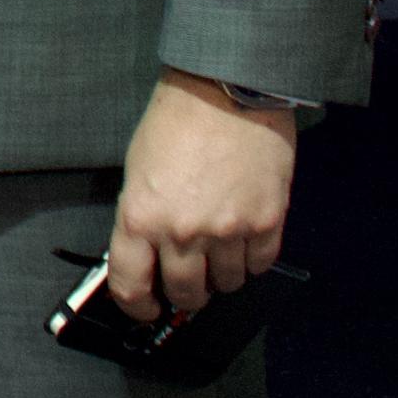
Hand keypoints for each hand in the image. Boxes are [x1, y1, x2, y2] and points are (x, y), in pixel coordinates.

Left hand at [106, 69, 298, 321]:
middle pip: (185, 294)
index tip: (145, 309)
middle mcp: (182, 232)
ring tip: (219, 251)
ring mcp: (228, 231)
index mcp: (141, 218)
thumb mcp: (138, 171)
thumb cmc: (177, 121)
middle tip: (189, 283)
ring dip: (222, 276)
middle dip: (186, 294)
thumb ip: (143, 219)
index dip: (137, 306)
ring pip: (227, 284)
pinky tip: (245, 241)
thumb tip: (148, 258)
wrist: (226, 89)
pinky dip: (252, 260)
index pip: (131, 286)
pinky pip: (260, 265)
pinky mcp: (266, 222)